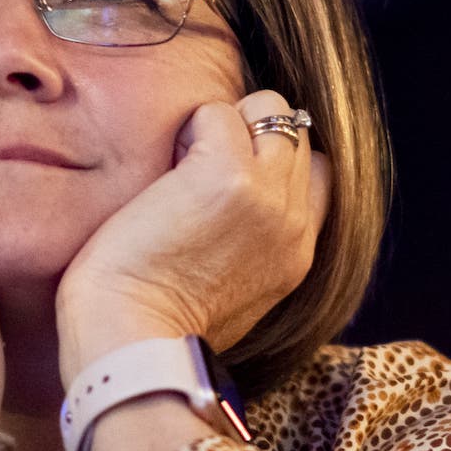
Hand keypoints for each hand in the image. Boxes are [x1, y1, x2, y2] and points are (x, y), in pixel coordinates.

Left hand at [54, 89, 330, 385]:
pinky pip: (217, 114)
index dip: (276, 158)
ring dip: (224, 121)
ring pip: (270, 109)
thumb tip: (231, 216)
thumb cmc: (157, 327)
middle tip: (198, 162)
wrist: (132, 341)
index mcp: (298, 255)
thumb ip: (254, 253)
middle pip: (295, 134)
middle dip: (250, 132)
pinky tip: (165, 168)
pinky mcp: (226, 175)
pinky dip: (190, 126)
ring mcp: (266, 196)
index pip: (317, 173)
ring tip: (184, 160)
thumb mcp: (237, 299)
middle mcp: (293, 223)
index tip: (231, 172)